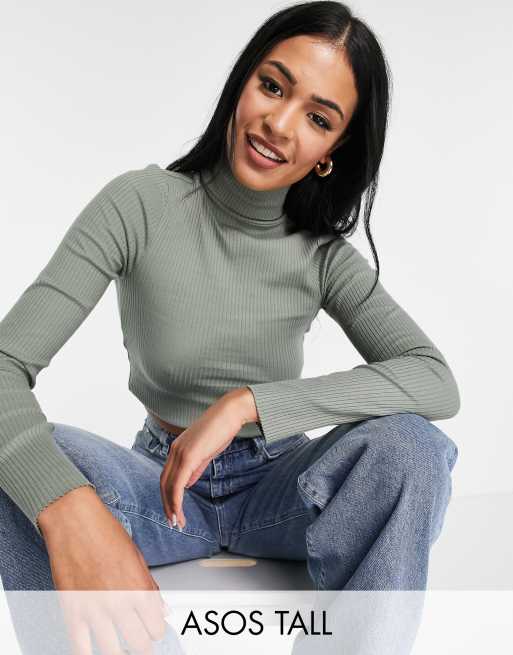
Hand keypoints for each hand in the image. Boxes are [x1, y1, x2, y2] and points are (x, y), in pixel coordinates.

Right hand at [39, 487, 169, 653]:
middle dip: (141, 644)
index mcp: (139, 588)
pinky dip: (88, 652)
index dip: (156, 630)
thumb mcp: (136, 557)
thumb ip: (150, 586)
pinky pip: (81, 647)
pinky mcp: (72, 612)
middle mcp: (119, 602)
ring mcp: (95, 610)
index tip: (153, 629)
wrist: (74, 521)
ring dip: (118, 651)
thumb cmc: (106, 533)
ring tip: (119, 646)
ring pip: (112, 651)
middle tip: (139, 641)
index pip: (156, 627)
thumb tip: (162, 609)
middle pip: (138, 644)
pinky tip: (93, 650)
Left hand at [160, 387, 258, 529]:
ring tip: (177, 522)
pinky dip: (176, 499)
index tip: (174, 512)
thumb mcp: (206, 452)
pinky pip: (178, 483)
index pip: (167, 477)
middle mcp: (174, 451)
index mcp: (177, 449)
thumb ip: (195, 468)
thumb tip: (187, 484)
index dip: (168, 496)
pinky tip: (179, 511)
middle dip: (167, 505)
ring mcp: (179, 453)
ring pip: (168, 485)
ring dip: (171, 506)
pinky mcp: (188, 456)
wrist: (230, 413)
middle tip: (173, 522)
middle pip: (164, 483)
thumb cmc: (221, 429)